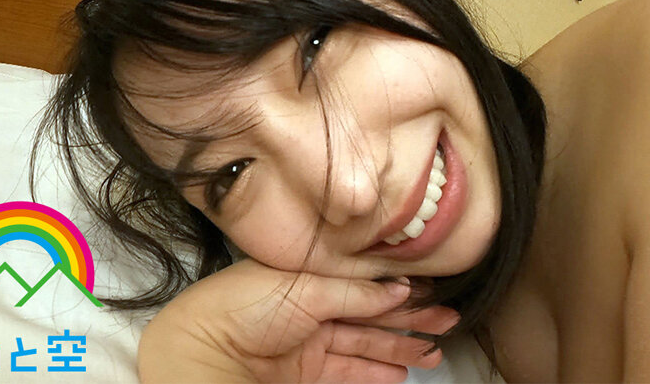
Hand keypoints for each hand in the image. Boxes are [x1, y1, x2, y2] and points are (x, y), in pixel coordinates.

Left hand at [137, 258, 459, 382]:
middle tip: (447, 325)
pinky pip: (349, 370)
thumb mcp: (307, 289)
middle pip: (370, 314)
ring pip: (365, 344)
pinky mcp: (305, 372)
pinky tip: (399, 373)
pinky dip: (374, 372)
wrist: (202, 349)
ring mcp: (309, 341)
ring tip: (432, 353)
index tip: (434, 294)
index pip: (364, 283)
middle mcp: (311, 307)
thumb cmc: (246, 304)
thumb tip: (401, 287)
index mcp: (310, 276)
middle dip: (409, 320)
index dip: (399, 290)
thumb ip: (357, 292)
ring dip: (399, 349)